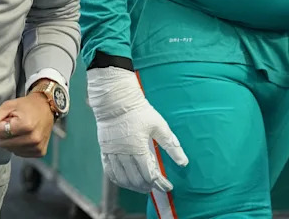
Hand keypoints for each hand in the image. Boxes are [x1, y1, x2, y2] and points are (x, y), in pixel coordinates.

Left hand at [0, 92, 54, 157]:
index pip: (0, 133)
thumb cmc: (25, 106)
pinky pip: (20, 154)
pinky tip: (26, 137)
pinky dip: (20, 146)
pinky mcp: (40, 153)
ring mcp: (37, 147)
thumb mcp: (9, 106)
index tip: (11, 119)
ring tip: (22, 130)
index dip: (2, 125)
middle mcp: (33, 139)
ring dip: (13, 141)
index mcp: (26, 126)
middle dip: (6, 134)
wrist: (46, 108)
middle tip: (16, 124)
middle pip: (4, 144)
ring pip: (12, 150)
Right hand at [87, 67, 187, 192]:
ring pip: (122, 178)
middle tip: (157, 187)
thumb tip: (184, 162)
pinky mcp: (104, 150)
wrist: (115, 100)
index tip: (168, 187)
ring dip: (133, 186)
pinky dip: (118, 180)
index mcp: (138, 148)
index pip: (150, 174)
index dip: (160, 183)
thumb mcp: (159, 125)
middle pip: (136, 179)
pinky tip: (125, 182)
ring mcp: (112, 153)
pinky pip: (109, 171)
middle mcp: (123, 153)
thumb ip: (171, 145)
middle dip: (148, 186)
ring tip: (143, 187)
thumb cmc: (139, 111)